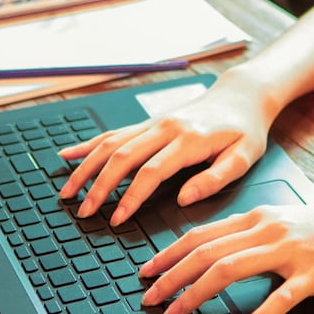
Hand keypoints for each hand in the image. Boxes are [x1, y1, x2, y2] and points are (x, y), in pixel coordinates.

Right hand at [57, 74, 272, 223]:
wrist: (241, 95)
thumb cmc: (245, 129)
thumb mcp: (244, 156)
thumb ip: (215, 178)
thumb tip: (185, 198)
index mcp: (189, 140)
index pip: (151, 171)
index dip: (131, 197)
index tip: (117, 219)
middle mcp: (166, 128)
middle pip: (122, 156)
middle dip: (99, 186)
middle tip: (84, 212)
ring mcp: (154, 123)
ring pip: (111, 143)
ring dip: (87, 167)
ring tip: (68, 191)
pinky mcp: (149, 122)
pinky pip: (114, 132)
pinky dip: (89, 144)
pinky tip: (68, 154)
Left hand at [138, 204, 313, 313]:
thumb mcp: (285, 223)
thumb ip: (250, 235)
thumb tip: (212, 252)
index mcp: (259, 217)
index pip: (201, 234)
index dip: (168, 254)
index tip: (146, 272)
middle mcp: (269, 229)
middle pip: (207, 252)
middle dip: (171, 277)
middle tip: (149, 298)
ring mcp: (291, 250)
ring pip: (230, 269)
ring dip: (197, 293)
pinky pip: (281, 298)